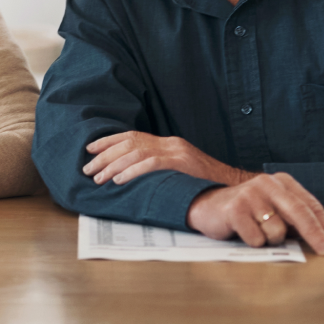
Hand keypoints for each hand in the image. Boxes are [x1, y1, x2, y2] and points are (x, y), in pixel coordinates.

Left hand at [84, 131, 250, 185]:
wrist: (235, 187)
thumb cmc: (206, 184)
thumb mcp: (181, 171)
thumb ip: (160, 168)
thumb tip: (131, 176)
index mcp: (169, 143)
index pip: (133, 136)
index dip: (108, 141)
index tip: (90, 149)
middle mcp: (171, 143)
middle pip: (130, 143)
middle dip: (105, 155)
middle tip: (87, 168)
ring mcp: (178, 152)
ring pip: (136, 152)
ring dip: (113, 165)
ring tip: (98, 178)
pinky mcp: (182, 163)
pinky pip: (151, 164)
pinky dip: (132, 171)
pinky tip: (119, 180)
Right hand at [185, 173, 323, 254]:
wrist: (206, 207)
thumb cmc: (248, 213)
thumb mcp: (279, 212)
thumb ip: (306, 221)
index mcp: (283, 183)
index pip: (312, 206)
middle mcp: (268, 184)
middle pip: (300, 213)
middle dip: (317, 235)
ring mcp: (250, 195)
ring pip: (277, 230)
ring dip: (271, 240)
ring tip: (258, 233)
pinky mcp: (234, 209)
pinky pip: (256, 237)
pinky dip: (254, 242)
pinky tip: (244, 233)